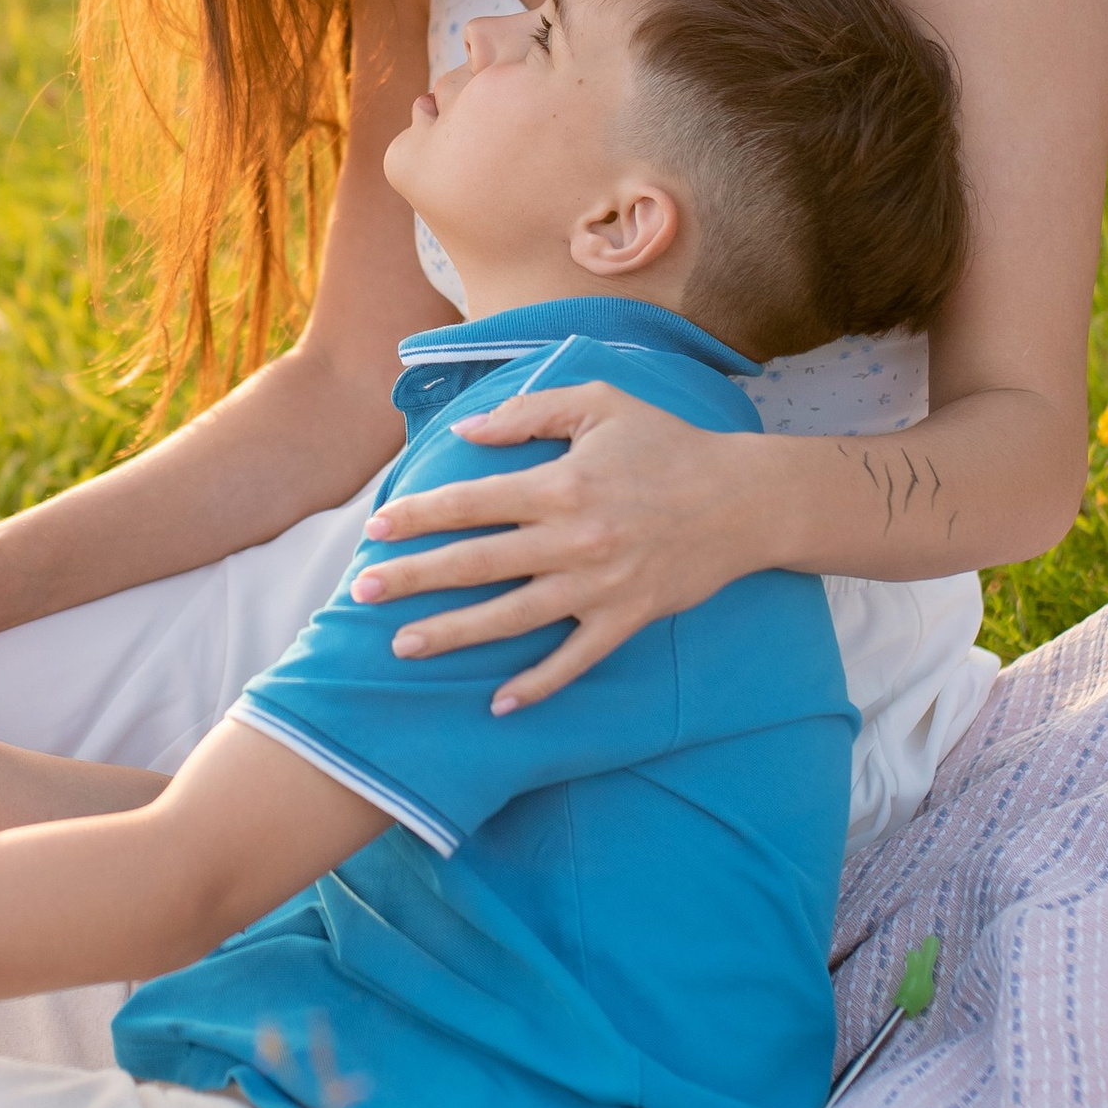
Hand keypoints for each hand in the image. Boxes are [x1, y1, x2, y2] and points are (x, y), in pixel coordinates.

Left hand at [348, 381, 787, 710]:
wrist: (744, 500)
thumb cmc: (667, 444)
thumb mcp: (600, 405)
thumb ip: (529, 412)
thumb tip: (466, 430)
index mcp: (562, 483)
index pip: (473, 502)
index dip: (421, 515)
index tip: (378, 528)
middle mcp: (574, 538)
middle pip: (477, 563)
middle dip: (415, 579)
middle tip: (363, 593)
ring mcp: (599, 585)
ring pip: (512, 617)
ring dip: (455, 634)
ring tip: (405, 646)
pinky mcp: (626, 618)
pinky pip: (575, 660)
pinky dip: (538, 685)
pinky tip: (499, 703)